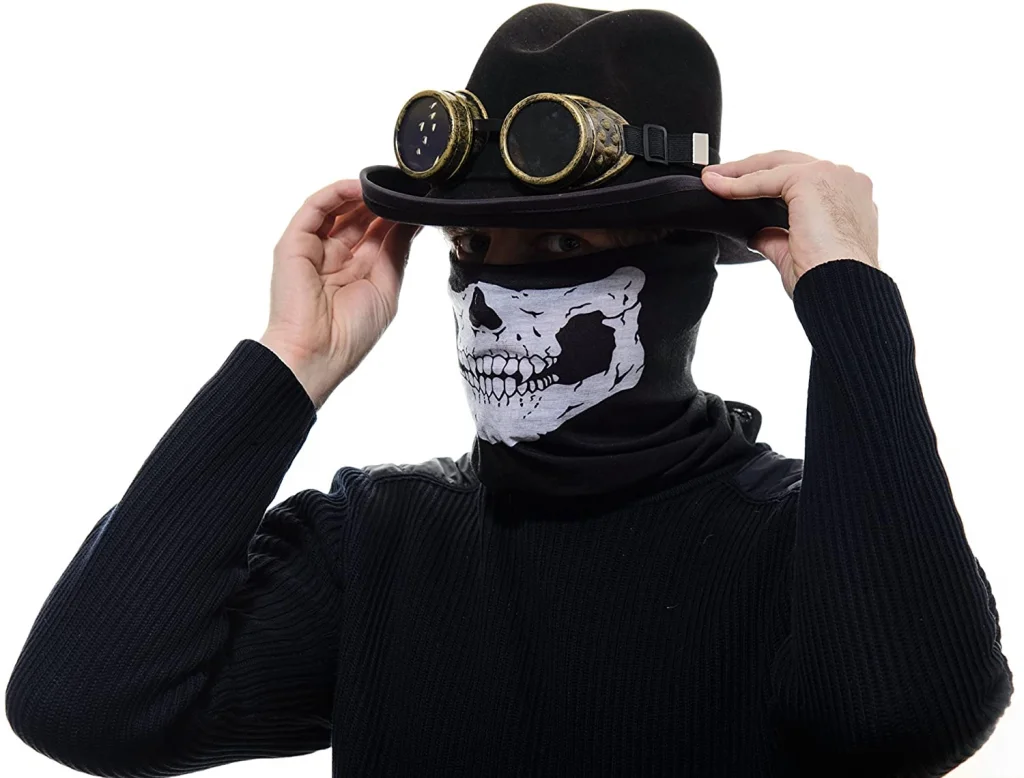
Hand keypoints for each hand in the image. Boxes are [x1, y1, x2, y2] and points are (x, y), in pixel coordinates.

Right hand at [259, 179, 421, 409]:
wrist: (318, 353)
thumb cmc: (350, 332)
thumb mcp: (386, 285)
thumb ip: (397, 249)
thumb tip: (412, 220)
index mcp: (357, 271)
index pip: (377, 233)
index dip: (395, 216)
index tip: (416, 200)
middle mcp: (335, 257)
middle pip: (359, 217)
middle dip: (381, 202)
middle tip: (404, 187)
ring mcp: (314, 248)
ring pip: (337, 209)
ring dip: (361, 194)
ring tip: (385, 186)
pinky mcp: (294, 243)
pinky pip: (314, 208)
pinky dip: (336, 193)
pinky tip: (359, 188)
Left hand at [700, 151, 878, 298]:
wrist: (843, 289)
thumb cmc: (829, 281)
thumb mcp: (797, 255)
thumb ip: (777, 239)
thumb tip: (757, 235)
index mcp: (849, 199)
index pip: (803, 182)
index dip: (769, 183)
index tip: (738, 190)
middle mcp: (845, 181)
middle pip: (789, 164)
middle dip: (750, 169)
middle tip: (718, 177)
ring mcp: (832, 175)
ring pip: (776, 165)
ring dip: (740, 171)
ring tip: (712, 178)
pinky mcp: (811, 179)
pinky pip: (765, 178)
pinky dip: (738, 183)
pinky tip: (717, 186)